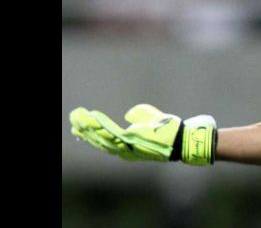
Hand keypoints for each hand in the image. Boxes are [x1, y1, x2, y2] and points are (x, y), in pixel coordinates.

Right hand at [69, 104, 216, 164]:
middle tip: (73, 119)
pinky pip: (113, 133)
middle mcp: (126, 150)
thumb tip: (128, 115)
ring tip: (77, 117)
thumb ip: (138, 115)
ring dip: (88, 128)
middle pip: (100, 141)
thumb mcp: (151, 119)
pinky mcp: (133, 141)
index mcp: (128, 147)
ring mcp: (129, 147)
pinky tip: (93, 117)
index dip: (91, 134)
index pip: (105, 141)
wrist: (182, 137)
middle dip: (85, 130)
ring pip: (102, 138)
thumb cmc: (168, 130)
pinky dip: (101, 125)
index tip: (79, 126)